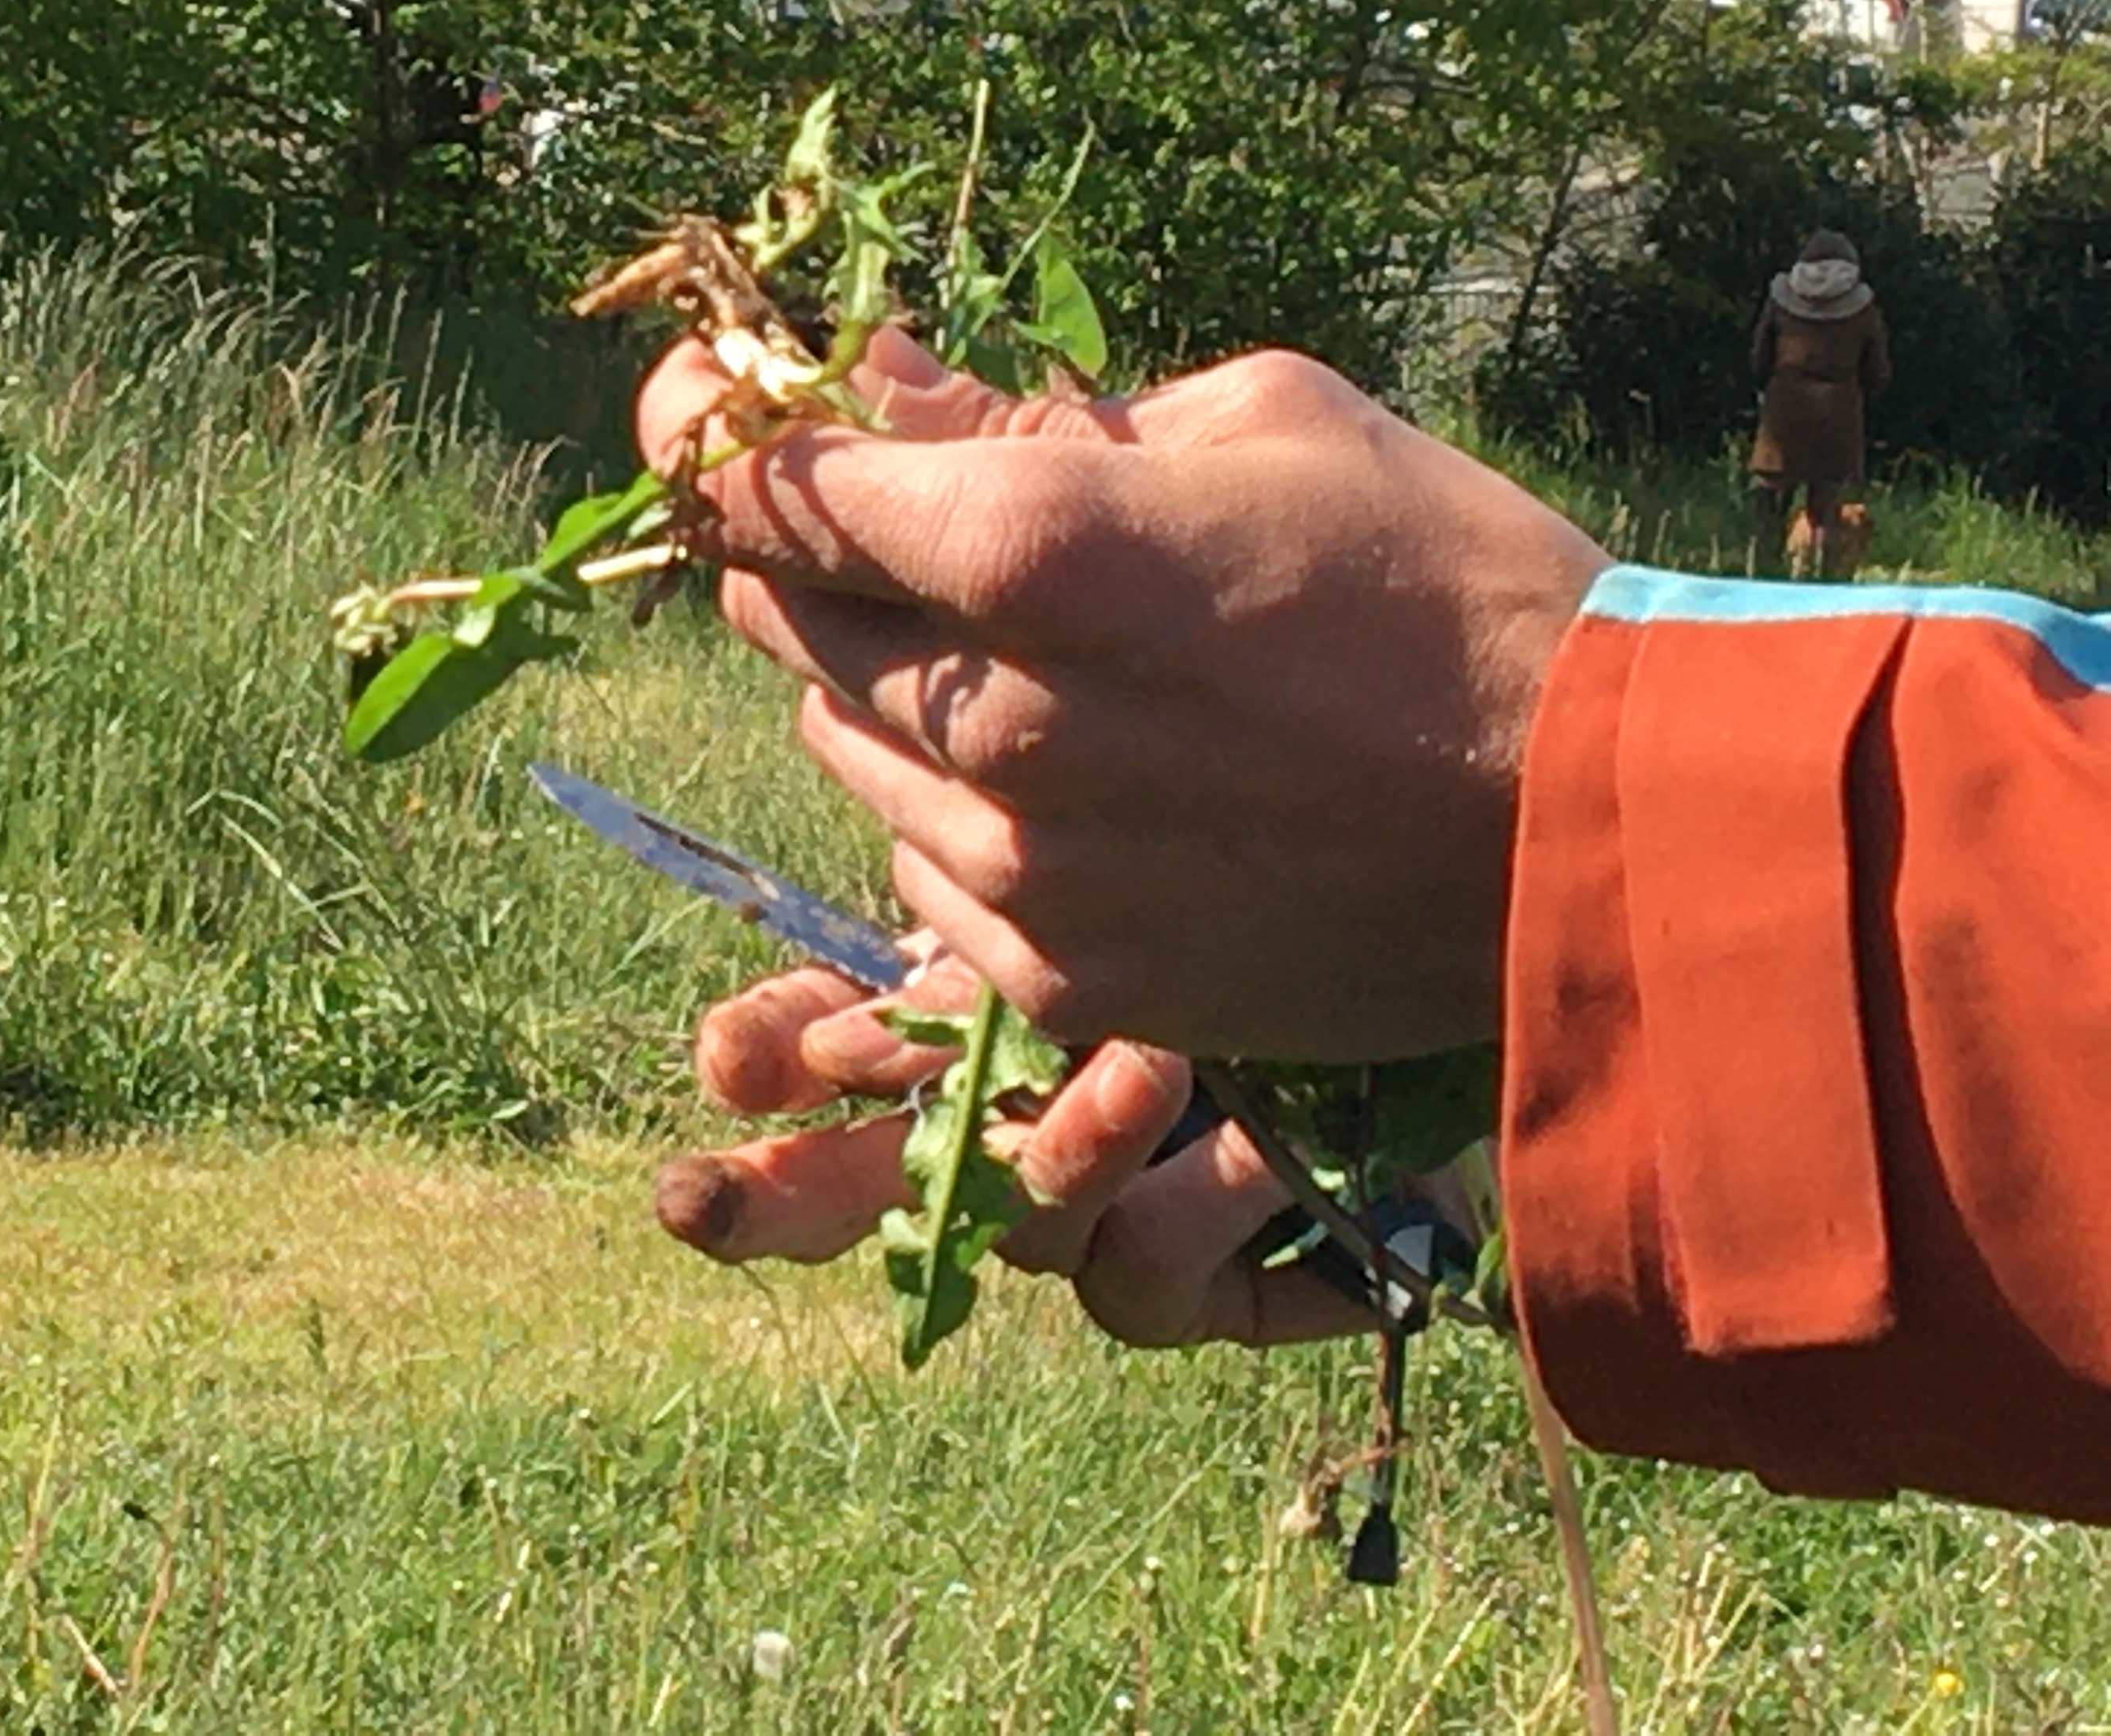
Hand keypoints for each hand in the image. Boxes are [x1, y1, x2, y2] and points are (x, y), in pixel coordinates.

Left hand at [637, 328, 1608, 1062]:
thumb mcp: (1255, 421)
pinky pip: (920, 865)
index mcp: (1032, 551)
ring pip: (839, 742)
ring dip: (885, 678)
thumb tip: (879, 380)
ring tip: (1029, 648)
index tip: (705, 405)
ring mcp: (1018, 867)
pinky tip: (1076, 769)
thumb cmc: (1446, 581)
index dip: (712, 434)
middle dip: (814, 549)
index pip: (770, 488)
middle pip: (782, 616)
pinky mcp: (1058, 976)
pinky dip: (953, 803)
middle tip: (897, 514)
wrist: (1602, 827)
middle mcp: (992, 720)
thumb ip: (1031, 410)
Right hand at [654, 943, 1382, 1346]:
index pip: (817, 1048)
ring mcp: (1099, 1226)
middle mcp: (1008, 1139)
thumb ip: (955, 899)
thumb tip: (769, 945)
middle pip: (857, 1188)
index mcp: (971, 1026)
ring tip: (1150, 1071)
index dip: (759, 1058)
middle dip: (768, 1200)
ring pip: (1027, 1232)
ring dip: (1072, 1153)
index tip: (719, 1055)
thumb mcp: (1112, 876)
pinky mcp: (1210, 1293)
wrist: (1479, 957)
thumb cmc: (1288, 897)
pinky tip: (1274, 1151)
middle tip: (690, 1202)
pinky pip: (1163, 1283)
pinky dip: (1215, 1208)